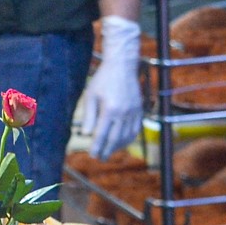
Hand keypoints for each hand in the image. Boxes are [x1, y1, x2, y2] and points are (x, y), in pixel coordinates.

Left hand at [77, 14, 143, 159]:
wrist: (123, 66)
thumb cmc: (102, 80)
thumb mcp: (90, 96)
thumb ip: (88, 116)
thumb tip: (86, 135)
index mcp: (110, 109)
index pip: (102, 134)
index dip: (97, 146)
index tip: (92, 155)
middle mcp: (124, 113)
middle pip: (115, 138)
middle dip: (107, 150)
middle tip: (100, 158)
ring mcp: (134, 112)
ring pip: (127, 135)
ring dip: (118, 146)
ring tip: (109, 152)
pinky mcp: (140, 109)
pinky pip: (136, 129)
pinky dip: (128, 138)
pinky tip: (121, 142)